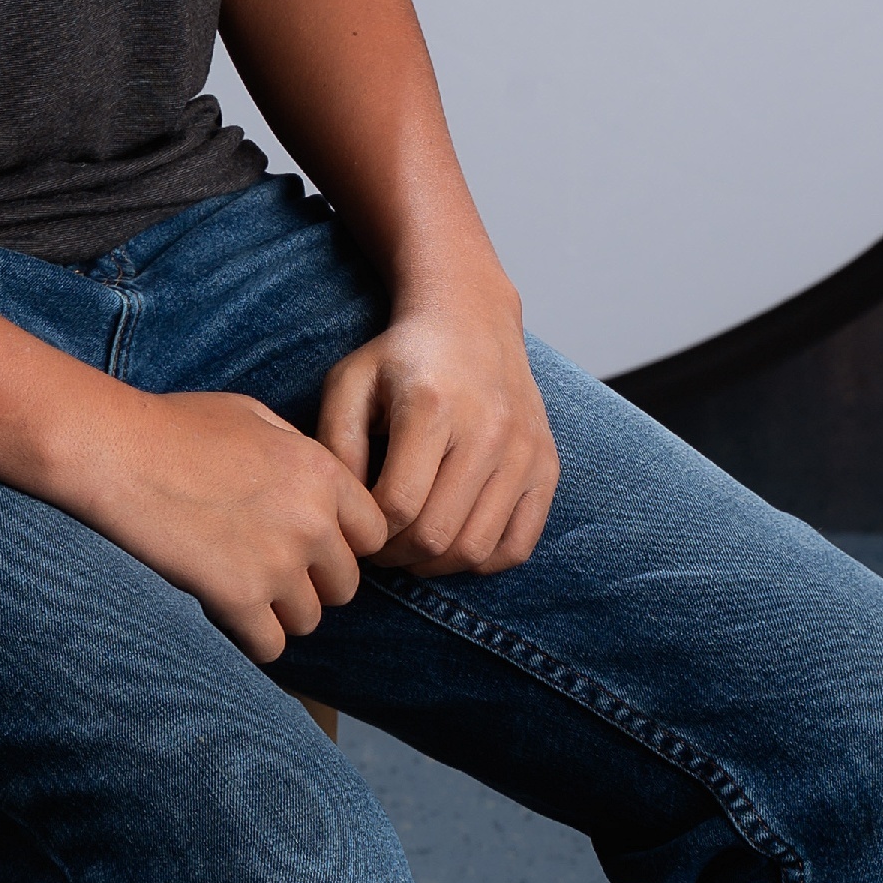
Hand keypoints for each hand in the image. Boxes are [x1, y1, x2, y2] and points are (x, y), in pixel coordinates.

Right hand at [66, 385, 391, 664]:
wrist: (117, 452)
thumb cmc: (177, 425)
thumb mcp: (254, 417)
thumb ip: (300, 453)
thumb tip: (321, 488)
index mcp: (321, 471)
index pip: (373, 534)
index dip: (344, 543)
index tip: (312, 545)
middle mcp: (312, 520)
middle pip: (345, 586)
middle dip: (313, 582)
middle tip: (268, 568)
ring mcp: (278, 563)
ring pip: (309, 620)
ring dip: (279, 611)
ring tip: (240, 585)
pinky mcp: (240, 599)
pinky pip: (271, 645)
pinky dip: (250, 637)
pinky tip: (223, 609)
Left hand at [317, 283, 557, 578]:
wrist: (471, 317)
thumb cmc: (402, 356)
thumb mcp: (351, 382)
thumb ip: (337, 445)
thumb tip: (349, 513)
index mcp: (432, 406)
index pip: (399, 504)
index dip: (371, 533)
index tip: (359, 527)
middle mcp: (487, 429)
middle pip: (438, 535)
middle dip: (398, 556)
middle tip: (380, 548)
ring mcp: (523, 451)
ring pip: (476, 548)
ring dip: (435, 565)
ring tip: (411, 547)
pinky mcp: (546, 466)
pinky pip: (517, 546)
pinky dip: (482, 561)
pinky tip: (454, 540)